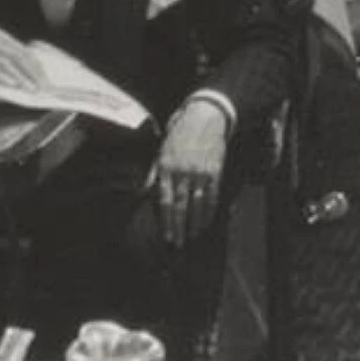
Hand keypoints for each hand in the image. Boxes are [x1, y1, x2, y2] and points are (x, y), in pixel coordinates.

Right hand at [0, 26, 46, 89]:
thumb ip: (3, 56)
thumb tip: (23, 71)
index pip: (24, 52)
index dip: (37, 67)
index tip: (46, 80)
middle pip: (19, 57)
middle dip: (33, 74)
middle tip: (42, 88)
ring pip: (6, 63)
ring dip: (20, 77)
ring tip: (30, 89)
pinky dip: (2, 76)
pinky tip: (11, 83)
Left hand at [150, 98, 229, 247]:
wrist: (206, 117)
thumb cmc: (180, 133)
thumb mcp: (161, 149)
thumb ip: (154, 172)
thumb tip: (144, 191)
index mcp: (166, 167)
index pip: (164, 200)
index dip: (166, 221)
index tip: (167, 236)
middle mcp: (183, 171)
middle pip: (180, 206)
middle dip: (179, 227)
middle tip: (178, 243)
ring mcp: (200, 172)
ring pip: (197, 205)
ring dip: (195, 223)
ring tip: (192, 236)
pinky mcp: (215, 171)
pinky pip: (212, 196)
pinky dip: (209, 211)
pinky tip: (206, 222)